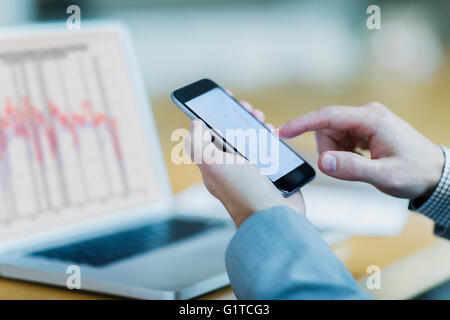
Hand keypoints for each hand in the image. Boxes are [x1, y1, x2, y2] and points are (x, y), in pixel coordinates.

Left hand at [184, 118, 304, 227]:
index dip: (214, 115)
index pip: (209, 134)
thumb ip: (199, 144)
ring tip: (260, 119)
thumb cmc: (242, 192)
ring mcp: (251, 170)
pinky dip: (270, 138)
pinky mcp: (270, 172)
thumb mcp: (212, 164)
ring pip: (251, 140)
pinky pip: (268, 149)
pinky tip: (272, 134)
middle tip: (246, 109)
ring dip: (255, 125)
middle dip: (238, 117)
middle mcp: (232, 167)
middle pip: (232, 134)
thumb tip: (195, 125)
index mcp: (214, 165)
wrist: (274, 216)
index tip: (223, 98)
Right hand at [279, 102, 444, 198]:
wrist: (435, 173)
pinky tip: (364, 160)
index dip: (302, 124)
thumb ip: (353, 169)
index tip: (282, 132)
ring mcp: (365, 121)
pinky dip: (345, 153)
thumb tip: (323, 162)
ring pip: (332, 136)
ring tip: (363, 164)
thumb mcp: (385, 176)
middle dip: (330, 151)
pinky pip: (341, 139)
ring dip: (339, 154)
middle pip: (327, 129)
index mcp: (371, 119)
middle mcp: (367, 115)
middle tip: (352, 168)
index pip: (328, 116)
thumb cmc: (416, 172)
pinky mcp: (365, 128)